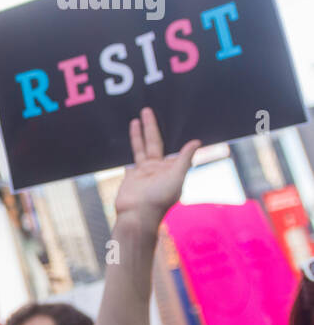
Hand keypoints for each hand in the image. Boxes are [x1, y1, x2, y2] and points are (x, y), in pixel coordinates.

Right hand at [113, 108, 200, 226]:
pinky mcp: (131, 176)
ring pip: (141, 148)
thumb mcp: (176, 177)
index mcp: (171, 169)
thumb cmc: (159, 199)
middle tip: (148, 110)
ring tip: (136, 120)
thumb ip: (184, 159)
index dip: (175, 135)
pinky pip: (130, 160)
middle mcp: (158, 169)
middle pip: (154, 142)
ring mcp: (143, 172)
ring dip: (138, 134)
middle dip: (151, 127)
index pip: (174, 148)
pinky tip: (127, 144)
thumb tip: (196, 141)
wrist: (137, 214)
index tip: (177, 119)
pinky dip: (129, 152)